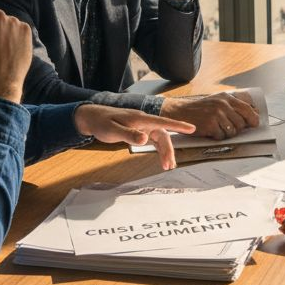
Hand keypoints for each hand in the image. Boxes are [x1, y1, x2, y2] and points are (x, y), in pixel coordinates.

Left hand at [74, 104, 195, 170]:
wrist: (92, 118)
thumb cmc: (102, 122)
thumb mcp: (113, 130)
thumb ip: (129, 134)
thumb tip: (146, 140)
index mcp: (140, 118)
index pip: (163, 122)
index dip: (178, 125)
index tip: (192, 129)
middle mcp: (144, 122)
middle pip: (163, 135)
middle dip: (168, 150)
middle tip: (169, 165)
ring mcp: (143, 127)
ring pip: (159, 139)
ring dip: (165, 151)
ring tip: (167, 166)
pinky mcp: (140, 131)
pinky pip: (154, 140)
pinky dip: (158, 149)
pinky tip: (161, 158)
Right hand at [160, 92, 259, 139]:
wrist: (179, 111)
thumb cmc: (200, 108)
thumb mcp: (217, 100)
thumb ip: (232, 106)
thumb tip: (252, 115)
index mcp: (226, 98)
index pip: (247, 109)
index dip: (253, 118)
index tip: (254, 124)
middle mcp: (223, 105)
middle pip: (241, 123)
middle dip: (237, 128)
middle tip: (227, 127)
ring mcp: (216, 115)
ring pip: (233, 132)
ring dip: (226, 133)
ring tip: (217, 128)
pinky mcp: (210, 125)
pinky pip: (222, 137)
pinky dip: (217, 137)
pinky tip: (210, 131)